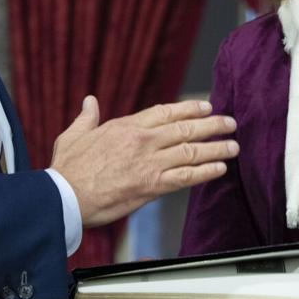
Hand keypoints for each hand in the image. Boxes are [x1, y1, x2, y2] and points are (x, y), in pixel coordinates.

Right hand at [51, 96, 238, 226]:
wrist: (64, 196)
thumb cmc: (67, 168)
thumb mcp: (73, 135)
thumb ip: (87, 118)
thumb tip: (90, 101)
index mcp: (126, 126)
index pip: (166, 112)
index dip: (189, 108)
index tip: (206, 106)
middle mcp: (143, 141)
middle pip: (186, 128)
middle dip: (212, 125)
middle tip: (230, 123)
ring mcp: (149, 163)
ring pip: (191, 151)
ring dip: (216, 148)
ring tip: (233, 145)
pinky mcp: (151, 186)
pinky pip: (186, 177)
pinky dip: (205, 172)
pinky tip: (220, 168)